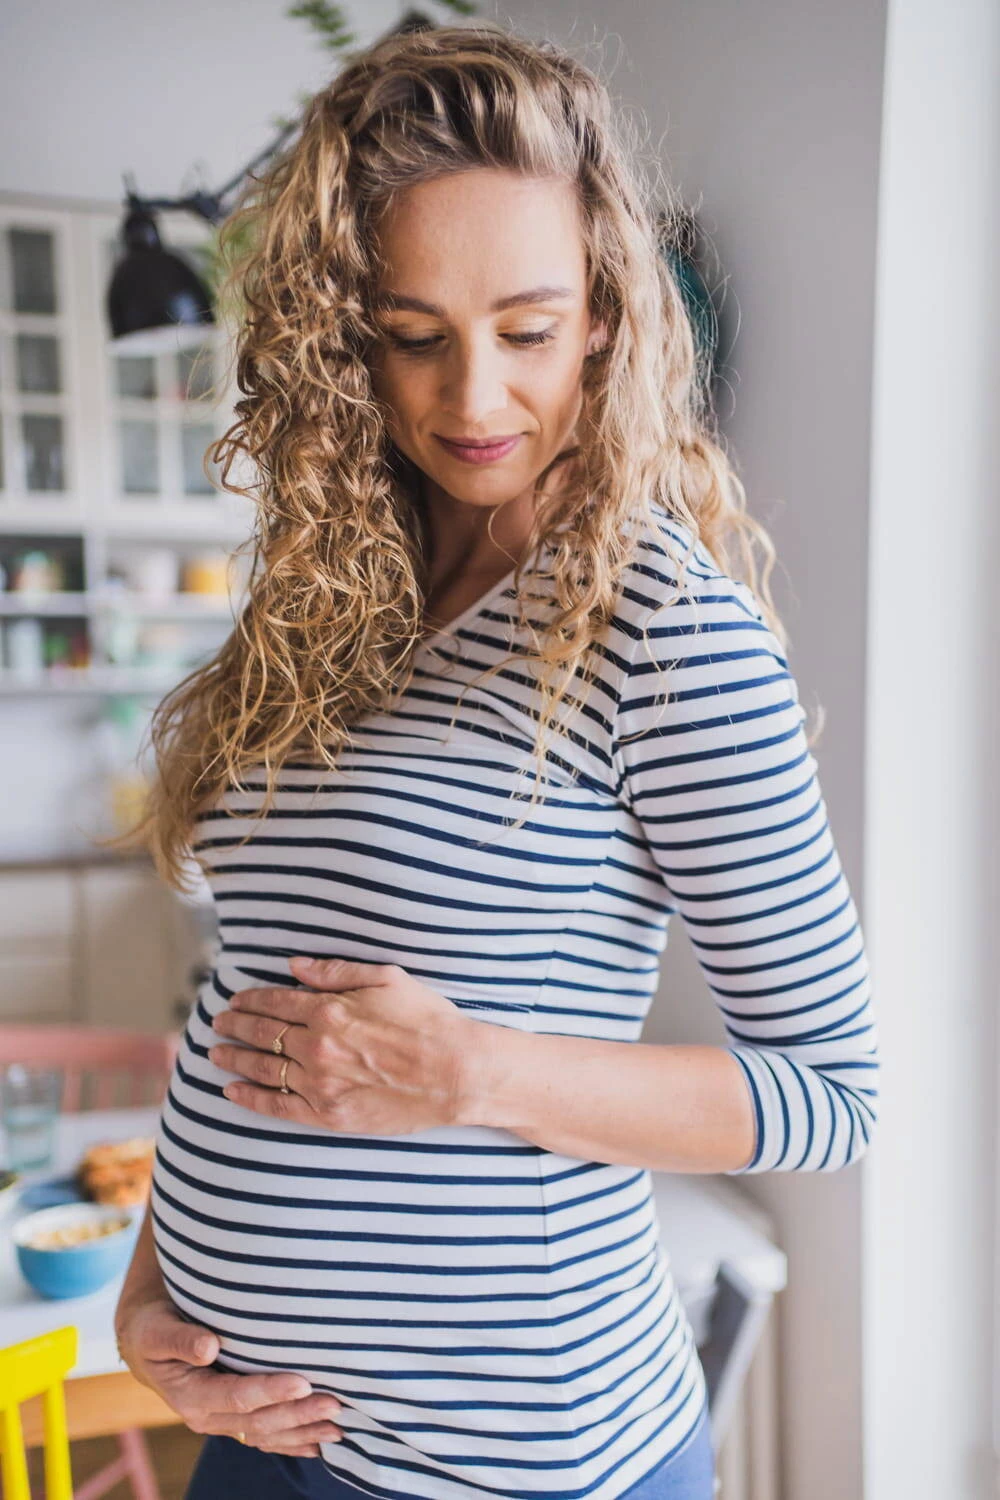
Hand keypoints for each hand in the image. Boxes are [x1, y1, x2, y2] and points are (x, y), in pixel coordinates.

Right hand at [115, 1295, 343, 1456]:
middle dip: (298, 1415)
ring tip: (339, 1427)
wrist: (146, 1344)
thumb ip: (181, 1339)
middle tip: (335, 1404)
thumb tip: (208, 1348)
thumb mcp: (157, 1329)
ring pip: (267, 1434)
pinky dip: (293, 1442)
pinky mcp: (232, 1419)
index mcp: (190, 1395)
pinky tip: (319, 1444)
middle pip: (259, 1421)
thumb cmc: (154, 1328)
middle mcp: (207, 1416)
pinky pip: (265, 1437)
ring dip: (303, 1432)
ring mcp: (221, 1421)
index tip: (304, 1382)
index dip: (270, 1392)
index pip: (237, 1397)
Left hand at [208, 956, 476, 1132]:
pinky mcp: (328, 1115)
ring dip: (234, 1058)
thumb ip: (335, 972)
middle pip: (262, 1034)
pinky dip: (249, 1098)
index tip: (235, 999)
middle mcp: (317, 1046)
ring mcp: (320, 1083)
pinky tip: (232, 1091)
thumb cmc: (428, 1020)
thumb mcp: (386, 978)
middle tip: (219, 1022)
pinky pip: (277, 1107)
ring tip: (217, 1052)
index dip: (250, 1000)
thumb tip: (294, 966)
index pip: (275, 1002)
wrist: (457, 1072)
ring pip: (263, 1069)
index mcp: (329, 1009)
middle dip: (234, 1025)